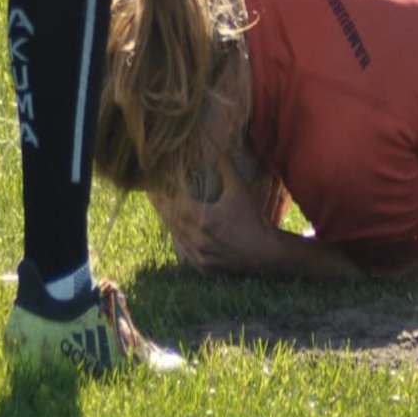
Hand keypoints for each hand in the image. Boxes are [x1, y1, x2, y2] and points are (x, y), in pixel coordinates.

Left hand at [150, 168, 281, 274]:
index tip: (152, 186)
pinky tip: (178, 232)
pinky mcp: (202, 266)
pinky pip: (183, 252)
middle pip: (170, 221)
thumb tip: (216, 150)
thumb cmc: (253, 218)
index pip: (172, 205)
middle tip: (152, 195)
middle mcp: (196, 239)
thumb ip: (226, 168)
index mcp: (202, 219)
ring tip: (164, 210)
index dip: (160, 195)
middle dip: (160, 207)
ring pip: (175, 236)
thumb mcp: (240, 191)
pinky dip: (179, 240)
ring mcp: (198, 255)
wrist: (265, 252)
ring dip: (169, 223)